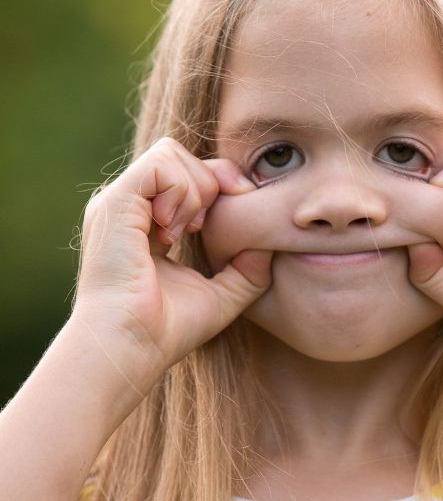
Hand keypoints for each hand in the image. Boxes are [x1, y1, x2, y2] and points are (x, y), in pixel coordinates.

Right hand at [72, 136, 271, 386]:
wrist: (132, 348)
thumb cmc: (166, 332)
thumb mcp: (220, 296)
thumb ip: (246, 270)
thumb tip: (270, 244)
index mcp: (147, 222)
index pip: (188, 175)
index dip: (220, 183)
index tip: (236, 212)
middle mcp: (129, 207)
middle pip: (180, 155)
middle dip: (209, 182)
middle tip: (202, 228)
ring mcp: (118, 203)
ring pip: (170, 153)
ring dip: (193, 190)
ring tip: (184, 233)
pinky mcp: (114, 204)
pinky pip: (160, 165)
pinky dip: (180, 192)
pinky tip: (173, 230)